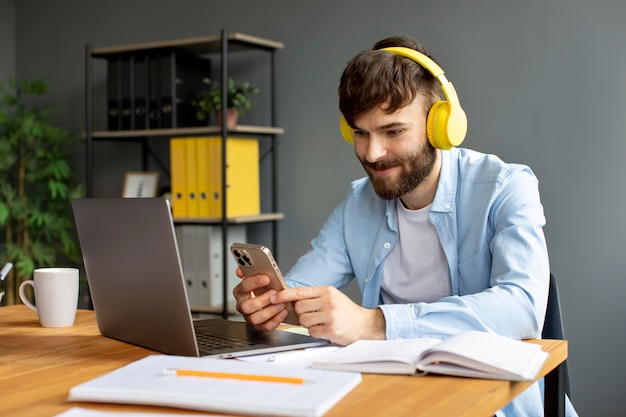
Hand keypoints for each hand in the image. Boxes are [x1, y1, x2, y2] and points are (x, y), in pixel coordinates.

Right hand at [232, 268, 288, 330]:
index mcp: (240, 292)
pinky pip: (266, 326)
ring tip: (281, 303)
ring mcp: (250, 317)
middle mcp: (243, 306)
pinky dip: (276, 320)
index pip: (243, 287)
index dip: (254, 282)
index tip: (266, 278)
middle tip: (274, 293)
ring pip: (255, 318)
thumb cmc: (264, 287)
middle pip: (246, 306)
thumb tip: (240, 271)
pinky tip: (283, 311)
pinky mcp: (259, 326)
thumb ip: (250, 271)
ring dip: (270, 311)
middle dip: (261, 300)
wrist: (273, 298)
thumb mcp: (259, 276)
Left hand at [270, 285, 385, 345]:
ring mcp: (330, 315)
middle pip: (299, 308)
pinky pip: (311, 332)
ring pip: (303, 321)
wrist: (365, 324)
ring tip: (321, 322)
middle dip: (301, 314)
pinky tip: (325, 329)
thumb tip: (291, 299)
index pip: (300, 291)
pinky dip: (316, 332)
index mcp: (327, 291)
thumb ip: (314, 296)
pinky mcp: (331, 329)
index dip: (284, 295)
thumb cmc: (346, 311)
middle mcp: (328, 301)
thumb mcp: (332, 297)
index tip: (274, 297)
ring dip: (308, 324)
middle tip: (312, 315)